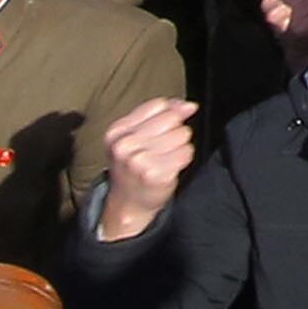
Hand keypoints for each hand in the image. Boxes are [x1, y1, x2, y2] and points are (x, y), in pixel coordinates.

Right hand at [95, 95, 199, 241]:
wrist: (127, 203)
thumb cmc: (134, 166)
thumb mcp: (136, 136)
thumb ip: (160, 115)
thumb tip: (189, 105)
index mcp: (117, 131)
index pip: (158, 105)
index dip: (172, 111)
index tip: (171, 124)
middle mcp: (125, 145)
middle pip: (172, 118)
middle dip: (176, 129)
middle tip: (164, 145)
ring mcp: (139, 161)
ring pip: (182, 134)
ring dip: (181, 145)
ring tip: (166, 157)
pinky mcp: (155, 175)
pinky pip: (186, 152)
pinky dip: (184, 158)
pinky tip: (171, 166)